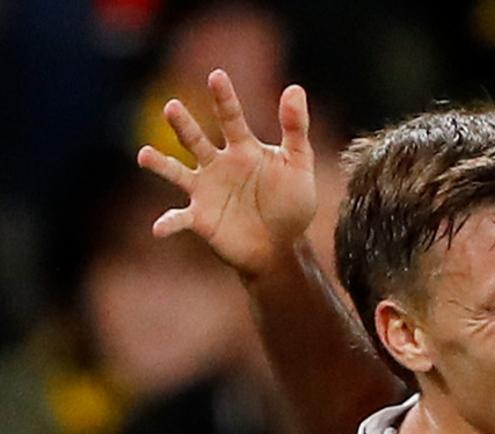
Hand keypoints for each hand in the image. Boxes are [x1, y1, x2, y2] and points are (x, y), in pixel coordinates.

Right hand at [137, 69, 316, 279]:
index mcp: (242, 148)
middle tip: (172, 107)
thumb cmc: (291, 201)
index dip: (224, 98)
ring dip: (160, 164)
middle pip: (195, 139)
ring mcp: (205, 190)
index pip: (231, 117)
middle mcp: (217, 164)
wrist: (283, 245)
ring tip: (144, 155)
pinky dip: (168, 223)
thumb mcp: (298, 164)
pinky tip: (158, 228)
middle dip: (183, 124)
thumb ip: (295, 128)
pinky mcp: (200, 218)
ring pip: (177, 172)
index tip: (216, 76)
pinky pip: (179, 219)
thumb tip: (295, 87)